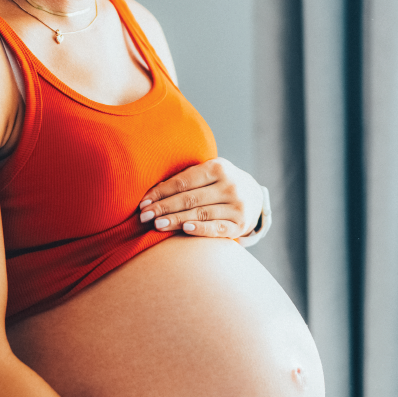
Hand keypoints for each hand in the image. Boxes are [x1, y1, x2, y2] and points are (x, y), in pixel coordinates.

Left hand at [138, 158, 262, 237]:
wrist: (254, 196)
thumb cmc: (219, 183)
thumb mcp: (208, 173)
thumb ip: (185, 179)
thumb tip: (153, 193)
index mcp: (218, 167)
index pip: (183, 182)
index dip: (161, 192)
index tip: (143, 202)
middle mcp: (230, 185)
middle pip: (189, 198)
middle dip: (163, 208)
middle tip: (144, 216)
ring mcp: (237, 205)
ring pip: (200, 213)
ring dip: (176, 220)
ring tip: (157, 225)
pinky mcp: (240, 224)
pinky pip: (217, 228)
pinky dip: (201, 228)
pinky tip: (185, 229)